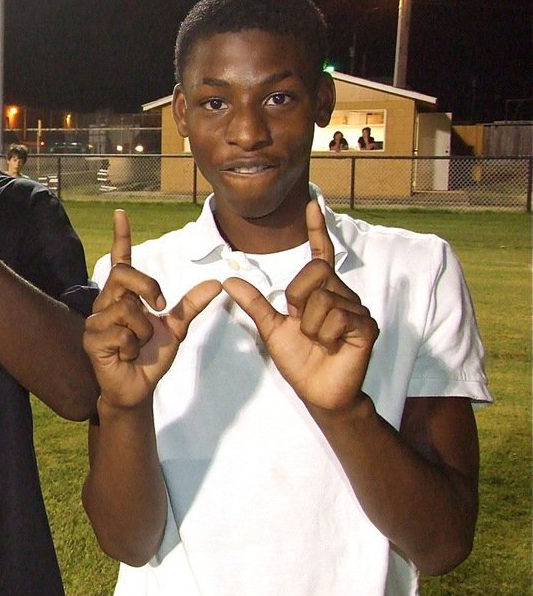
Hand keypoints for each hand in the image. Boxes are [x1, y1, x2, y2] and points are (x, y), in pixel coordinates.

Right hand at [84, 209, 220, 410]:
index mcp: (124, 296)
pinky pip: (121, 332)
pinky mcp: (92, 339)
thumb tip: (217, 283)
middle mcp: (106, 303)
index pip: (121, 260)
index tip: (121, 213)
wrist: (140, 388)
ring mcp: (96, 321)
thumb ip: (191, 305)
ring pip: (128, 309)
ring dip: (144, 332)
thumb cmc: (150, 357)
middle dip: (148, 287)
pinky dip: (133, 346)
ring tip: (137, 346)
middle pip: (124, 274)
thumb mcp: (176, 328)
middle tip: (160, 308)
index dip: (121, 236)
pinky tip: (126, 355)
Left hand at [223, 201, 377, 413]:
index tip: (312, 203)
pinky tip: (331, 346)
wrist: (319, 392)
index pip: (320, 254)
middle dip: (297, 300)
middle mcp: (341, 294)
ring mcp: (357, 309)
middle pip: (313, 273)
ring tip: (318, 341)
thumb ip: (254, 303)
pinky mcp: (366, 326)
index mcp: (320, 291)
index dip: (317, 229)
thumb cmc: (299, 360)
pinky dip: (324, 334)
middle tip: (301, 324)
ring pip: (321, 299)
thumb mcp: (271, 328)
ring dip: (309, 325)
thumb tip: (228, 280)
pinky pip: (335, 316)